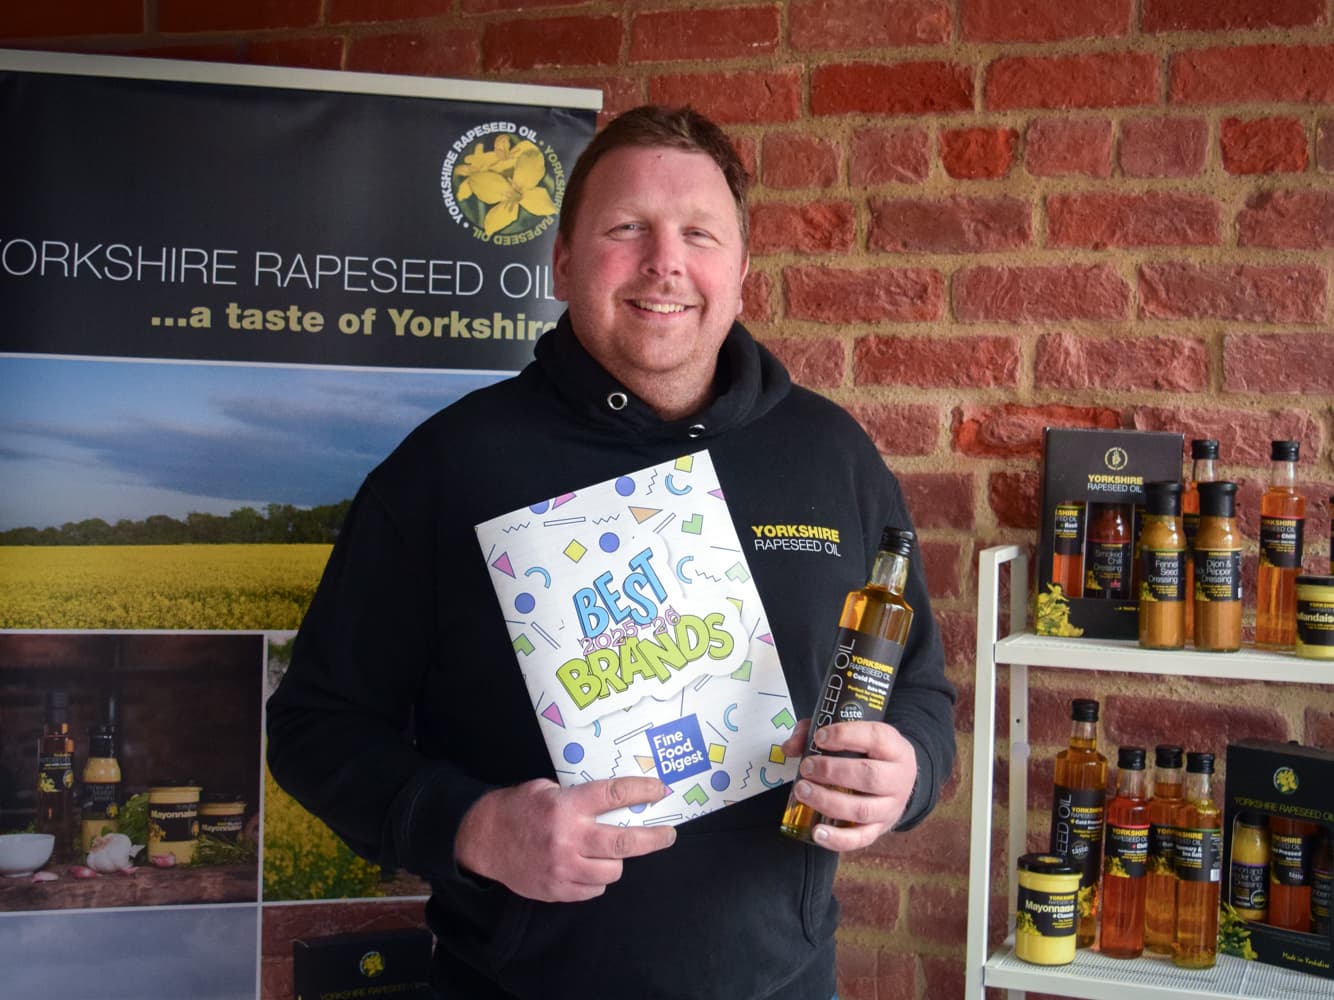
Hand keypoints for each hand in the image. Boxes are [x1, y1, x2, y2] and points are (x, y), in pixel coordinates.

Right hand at [455, 777, 675, 901]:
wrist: (483, 839)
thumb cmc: (517, 809)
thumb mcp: (545, 788)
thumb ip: (577, 795)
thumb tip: (614, 798)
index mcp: (567, 806)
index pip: (615, 795)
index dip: (643, 792)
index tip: (661, 791)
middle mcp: (568, 838)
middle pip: (625, 843)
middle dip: (654, 838)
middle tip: (668, 835)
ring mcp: (563, 868)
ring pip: (613, 871)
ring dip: (616, 861)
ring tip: (609, 852)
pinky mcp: (557, 889)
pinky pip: (593, 889)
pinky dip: (596, 878)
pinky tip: (587, 867)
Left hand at [781, 719, 916, 851]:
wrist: (898, 780)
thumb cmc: (868, 753)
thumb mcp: (852, 734)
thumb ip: (817, 732)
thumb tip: (790, 747)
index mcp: (894, 748)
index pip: (876, 737)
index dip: (846, 736)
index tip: (820, 737)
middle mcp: (898, 779)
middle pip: (869, 776)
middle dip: (832, 771)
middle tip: (806, 767)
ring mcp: (891, 807)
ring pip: (862, 809)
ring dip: (828, 801)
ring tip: (802, 791)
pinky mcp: (880, 829)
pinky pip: (861, 839)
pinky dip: (837, 839)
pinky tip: (816, 832)